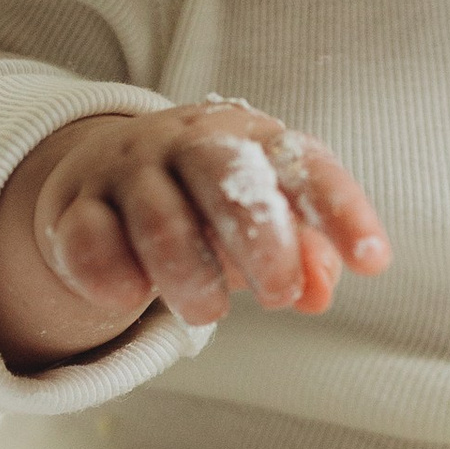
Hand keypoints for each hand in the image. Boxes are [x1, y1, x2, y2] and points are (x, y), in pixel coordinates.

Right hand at [0, 102, 389, 370]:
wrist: (108, 171)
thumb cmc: (209, 202)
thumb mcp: (266, 220)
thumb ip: (304, 254)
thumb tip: (321, 294)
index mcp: (251, 138)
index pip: (306, 166)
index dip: (342, 213)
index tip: (374, 262)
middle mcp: (189, 141)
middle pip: (228, 180)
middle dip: (262, 245)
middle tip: (277, 295)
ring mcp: (128, 169)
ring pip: (160, 220)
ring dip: (191, 280)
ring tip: (208, 310)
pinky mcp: (75, 205)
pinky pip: (90, 242)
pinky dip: (115, 281)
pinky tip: (133, 299)